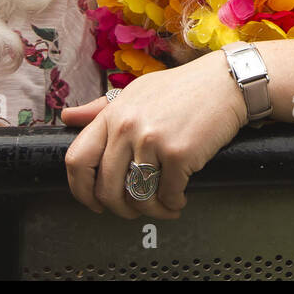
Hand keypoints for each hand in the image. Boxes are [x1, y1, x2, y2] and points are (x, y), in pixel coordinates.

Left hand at [63, 52, 247, 218]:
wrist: (226, 82)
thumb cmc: (183, 88)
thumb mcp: (136, 92)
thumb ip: (100, 108)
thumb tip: (67, 116)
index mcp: (113, 114)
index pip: (78, 160)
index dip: (81, 190)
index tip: (94, 202)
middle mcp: (127, 127)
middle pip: (106, 189)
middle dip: (120, 209)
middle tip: (134, 211)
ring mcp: (152, 140)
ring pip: (138, 197)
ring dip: (151, 211)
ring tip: (163, 207)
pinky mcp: (179, 153)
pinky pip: (168, 195)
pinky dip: (174, 204)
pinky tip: (180, 198)